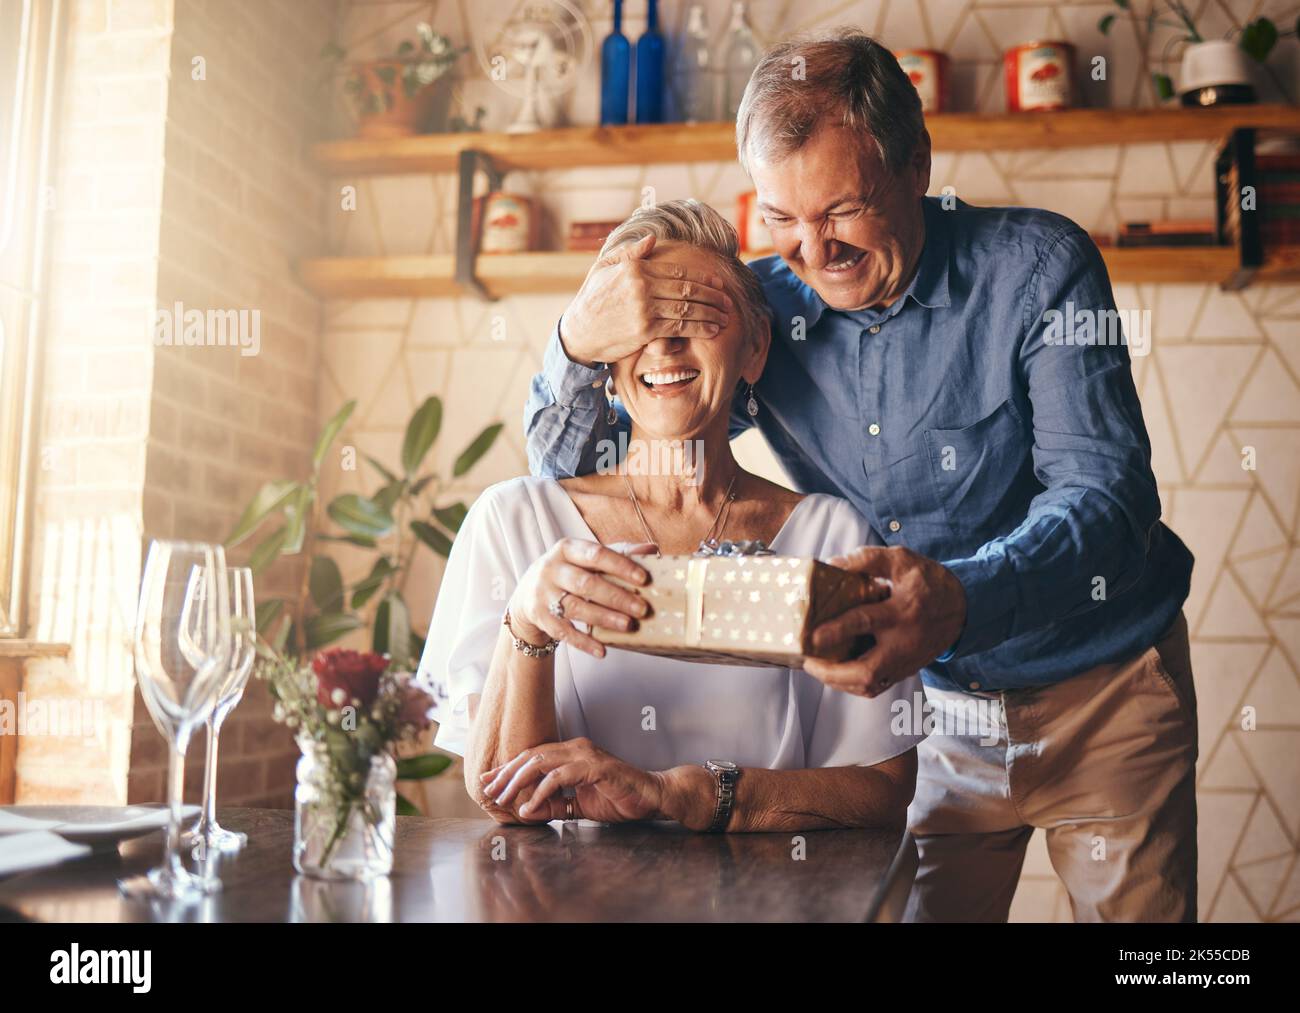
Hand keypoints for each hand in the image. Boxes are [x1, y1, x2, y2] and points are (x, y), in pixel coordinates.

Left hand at [480, 738, 666, 823]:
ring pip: (540, 762)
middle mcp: (575, 748)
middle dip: (506, 774)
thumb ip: (553, 805)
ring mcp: (585, 755)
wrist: (650, 797)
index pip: (532, 756)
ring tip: (503, 798)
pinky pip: (559, 777)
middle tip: (488, 790)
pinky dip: (541, 792)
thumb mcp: (577, 806)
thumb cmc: (618, 798)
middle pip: (531, 756)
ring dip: (518, 781)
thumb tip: (525, 810)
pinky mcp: (595, 767)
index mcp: (571, 753)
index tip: (488, 781)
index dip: (508, 768)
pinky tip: (529, 807)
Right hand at [508, 538, 655, 657]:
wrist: (528, 593)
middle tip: (642, 609)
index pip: (596, 554)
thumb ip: (618, 553)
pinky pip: (563, 632)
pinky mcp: (540, 617)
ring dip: (603, 618)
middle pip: (586, 583)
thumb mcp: (587, 558)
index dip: (620, 566)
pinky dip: (583, 642)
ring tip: (628, 625)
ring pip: (575, 608)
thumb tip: (651, 549)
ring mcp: (542, 594)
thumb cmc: (570, 572)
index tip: (643, 579)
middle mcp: (551, 569)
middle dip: (616, 597)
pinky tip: (602, 650)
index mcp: (567, 548)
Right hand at [559, 233, 732, 367]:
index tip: (718, 283)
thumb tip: (652, 238)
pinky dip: (700, 328)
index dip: (702, 278)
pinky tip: (712, 330)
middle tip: (728, 302)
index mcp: (636, 268)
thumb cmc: (591, 300)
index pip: (678, 272)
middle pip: (688, 289)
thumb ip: (630, 253)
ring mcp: (644, 307)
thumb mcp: (604, 268)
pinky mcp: (646, 329)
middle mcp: (642, 285)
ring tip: (725, 317)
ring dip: (711, 313)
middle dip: (713, 296)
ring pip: (688, 308)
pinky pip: (680, 327)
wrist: (578, 332)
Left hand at [804, 545, 966, 696]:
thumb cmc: (928, 581)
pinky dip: (853, 684)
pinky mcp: (905, 670)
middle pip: (867, 671)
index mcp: (902, 611)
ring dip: (839, 682)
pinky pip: (876, 687)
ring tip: (816, 668)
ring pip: (871, 685)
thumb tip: (832, 564)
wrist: (962, 608)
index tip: (812, 636)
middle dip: (833, 673)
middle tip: (808, 662)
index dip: (836, 630)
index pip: (865, 622)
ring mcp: (905, 661)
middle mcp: (904, 642)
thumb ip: (867, 559)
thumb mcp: (902, 560)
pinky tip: (836, 673)